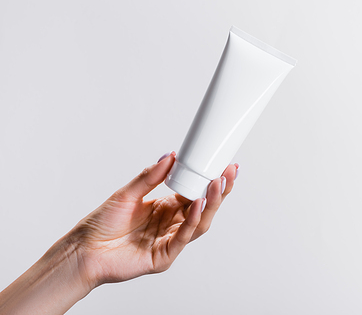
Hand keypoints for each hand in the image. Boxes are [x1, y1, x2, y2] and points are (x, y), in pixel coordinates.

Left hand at [71, 152, 237, 287]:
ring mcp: (169, 240)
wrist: (83, 250)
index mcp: (166, 207)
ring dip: (210, 204)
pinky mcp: (164, 256)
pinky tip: (197, 205)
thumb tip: (169, 156)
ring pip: (199, 223)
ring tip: (216, 185)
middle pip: (203, 208)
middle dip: (219, 191)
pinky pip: (182, 238)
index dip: (210, 180)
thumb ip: (149, 176)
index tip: (223, 165)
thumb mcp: (127, 193)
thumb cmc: (101, 224)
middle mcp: (171, 223)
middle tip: (228, 173)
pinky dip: (192, 221)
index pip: (195, 193)